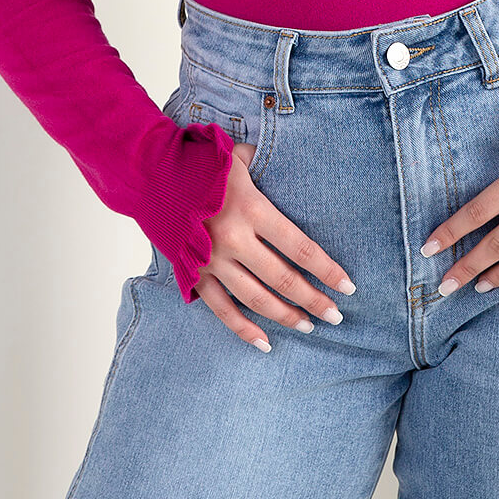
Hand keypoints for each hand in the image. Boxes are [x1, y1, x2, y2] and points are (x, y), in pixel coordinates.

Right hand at [194, 141, 356, 350]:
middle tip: (336, 315)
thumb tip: (295, 161)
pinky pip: (222, 309)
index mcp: (252, 209)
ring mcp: (212, 261)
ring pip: (256, 299)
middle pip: (283, 279)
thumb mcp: (238, 155)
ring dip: (286, 316)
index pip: (300, 247)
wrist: (150, 175)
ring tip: (309, 326)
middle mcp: (235, 239)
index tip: (348, 286)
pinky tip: (265, 344)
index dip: (327, 269)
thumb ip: (268, 162)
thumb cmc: (200, 162)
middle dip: (314, 300)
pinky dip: (243, 329)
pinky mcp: (194, 274)